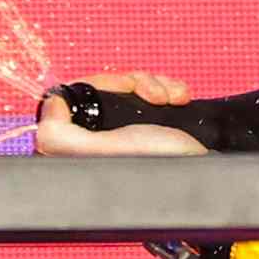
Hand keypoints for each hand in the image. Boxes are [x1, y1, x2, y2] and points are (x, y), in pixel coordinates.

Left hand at [32, 71, 208, 157]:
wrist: (209, 175)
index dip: (97, 85)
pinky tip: (178, 98)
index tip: (122, 88)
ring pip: (125, 86)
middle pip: (99, 88)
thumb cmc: (165, 171)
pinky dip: (166, 89)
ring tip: (170, 98)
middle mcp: (96, 142)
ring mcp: (121, 133)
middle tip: (152, 95)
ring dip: (153, 85)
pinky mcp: (144, 125)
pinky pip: (147, 90)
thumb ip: (60, 135)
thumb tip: (49, 105)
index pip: (70, 99)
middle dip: (132, 84)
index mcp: (78, 150)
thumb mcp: (103, 152)